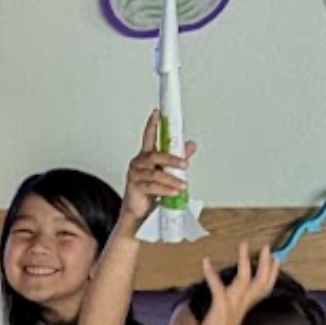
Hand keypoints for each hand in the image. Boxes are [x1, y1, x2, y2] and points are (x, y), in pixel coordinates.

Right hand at [122, 110, 193, 227]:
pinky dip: (165, 189)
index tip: (157, 112)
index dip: (152, 124)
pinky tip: (174, 192)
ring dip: (172, 179)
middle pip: (155, 155)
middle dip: (171, 159)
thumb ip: (178, 158)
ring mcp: (135, 175)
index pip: (149, 136)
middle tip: (184, 164)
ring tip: (183, 185)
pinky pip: (152, 186)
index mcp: (146, 156)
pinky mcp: (135, 188)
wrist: (139, 213)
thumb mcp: (167, 173)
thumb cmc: (150, 192)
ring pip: (156, 174)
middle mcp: (139, 163)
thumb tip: (191, 144)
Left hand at [196, 242, 281, 324]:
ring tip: (243, 245)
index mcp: (245, 306)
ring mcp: (233, 304)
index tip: (276, 259)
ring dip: (243, 261)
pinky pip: (218, 287)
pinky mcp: (221, 307)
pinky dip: (211, 274)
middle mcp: (242, 304)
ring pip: (244, 279)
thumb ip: (232, 309)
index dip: (271, 273)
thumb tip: (232, 303)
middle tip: (267, 247)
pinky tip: (205, 262)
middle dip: (265, 264)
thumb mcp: (228, 319)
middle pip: (260, 281)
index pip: (264, 287)